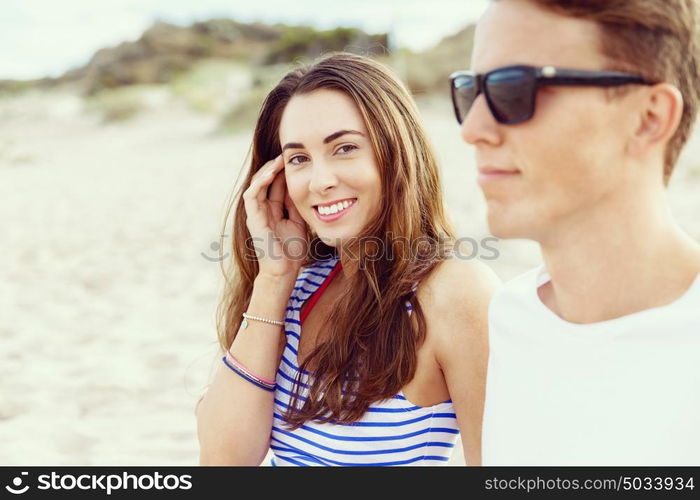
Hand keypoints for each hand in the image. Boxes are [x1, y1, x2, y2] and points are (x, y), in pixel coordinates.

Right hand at [242, 155, 307, 278]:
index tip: (298, 159)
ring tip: (280, 160)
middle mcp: (263, 209)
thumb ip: (297, 206)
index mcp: (274, 209)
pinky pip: (252, 196)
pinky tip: (270, 174)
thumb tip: (305, 187)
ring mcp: (256, 213)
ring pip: (257, 184)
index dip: (285, 171)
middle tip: (289, 154)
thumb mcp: (299, 222)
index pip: (276, 183)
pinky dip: (259, 183)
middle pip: (266, 180)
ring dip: (267, 170)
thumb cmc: (293, 251)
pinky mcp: (252, 219)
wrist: (284, 271)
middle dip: (276, 166)